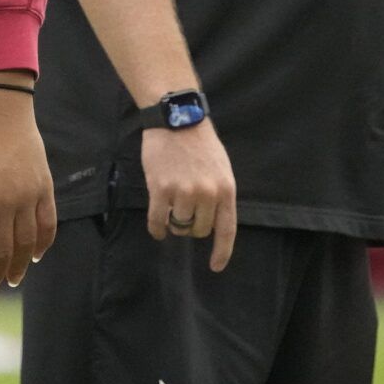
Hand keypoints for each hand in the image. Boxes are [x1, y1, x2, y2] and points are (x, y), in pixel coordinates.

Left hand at [0, 75, 56, 297]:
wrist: (0, 106)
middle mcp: (5, 204)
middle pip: (2, 253)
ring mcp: (29, 196)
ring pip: (27, 244)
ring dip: (19, 266)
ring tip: (12, 279)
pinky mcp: (45, 187)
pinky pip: (48, 224)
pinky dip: (43, 244)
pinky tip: (36, 256)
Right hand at [143, 120, 237, 271]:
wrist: (176, 118)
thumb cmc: (200, 143)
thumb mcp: (221, 168)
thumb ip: (219, 194)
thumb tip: (213, 222)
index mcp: (226, 189)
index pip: (226, 230)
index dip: (221, 252)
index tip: (215, 266)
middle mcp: (207, 194)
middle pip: (199, 230)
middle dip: (192, 226)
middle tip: (185, 213)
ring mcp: (183, 192)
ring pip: (179, 225)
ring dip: (174, 223)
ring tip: (170, 209)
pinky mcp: (160, 188)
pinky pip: (158, 219)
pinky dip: (156, 228)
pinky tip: (156, 230)